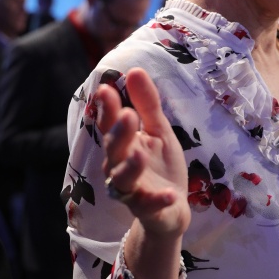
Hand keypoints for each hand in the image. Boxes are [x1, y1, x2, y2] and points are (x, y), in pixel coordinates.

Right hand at [97, 67, 190, 238]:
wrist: (172, 209)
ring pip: (122, 180)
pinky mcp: (147, 209)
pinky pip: (149, 205)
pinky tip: (171, 194)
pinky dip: (158, 200)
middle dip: (119, 134)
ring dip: (130, 167)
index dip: (107, 109)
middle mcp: (118, 168)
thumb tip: (134, 69)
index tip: (106, 89)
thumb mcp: (159, 132)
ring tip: (139, 154)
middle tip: (128, 115)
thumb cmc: (160, 167)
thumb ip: (148, 105)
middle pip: (113, 150)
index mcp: (121, 146)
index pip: (110, 125)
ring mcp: (131, 191)